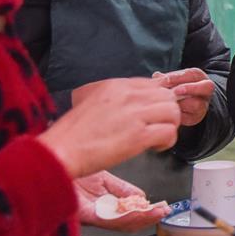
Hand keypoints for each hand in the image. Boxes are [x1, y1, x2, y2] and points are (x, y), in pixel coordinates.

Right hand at [39, 77, 180, 177]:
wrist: (61, 151)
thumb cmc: (72, 134)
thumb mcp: (92, 102)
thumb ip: (115, 99)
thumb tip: (133, 105)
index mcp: (116, 85)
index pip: (154, 84)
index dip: (157, 101)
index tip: (152, 115)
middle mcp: (129, 95)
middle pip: (167, 96)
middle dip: (166, 113)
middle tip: (156, 127)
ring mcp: (135, 114)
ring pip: (173, 112)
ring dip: (169, 126)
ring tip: (156, 138)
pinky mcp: (139, 136)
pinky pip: (169, 132)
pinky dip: (167, 141)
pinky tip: (154, 147)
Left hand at [74, 170, 169, 231]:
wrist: (45, 160)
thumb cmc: (65, 168)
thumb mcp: (101, 178)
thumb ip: (121, 190)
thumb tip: (142, 197)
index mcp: (97, 204)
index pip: (125, 212)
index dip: (144, 212)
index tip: (161, 208)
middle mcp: (92, 211)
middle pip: (124, 221)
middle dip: (147, 217)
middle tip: (163, 212)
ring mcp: (87, 213)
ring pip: (118, 222)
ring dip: (142, 218)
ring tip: (157, 213)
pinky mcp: (80, 212)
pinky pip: (107, 218)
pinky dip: (128, 216)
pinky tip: (140, 210)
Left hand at [154, 68, 213, 126]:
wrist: (183, 101)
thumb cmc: (177, 86)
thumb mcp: (172, 79)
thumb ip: (166, 77)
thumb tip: (157, 76)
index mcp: (199, 77)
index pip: (193, 74)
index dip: (179, 77)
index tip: (166, 80)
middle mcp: (205, 91)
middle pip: (206, 87)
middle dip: (190, 88)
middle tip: (175, 91)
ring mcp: (203, 105)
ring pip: (196, 104)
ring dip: (180, 103)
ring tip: (167, 102)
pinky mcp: (196, 117)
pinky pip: (188, 117)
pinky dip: (176, 114)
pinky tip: (167, 110)